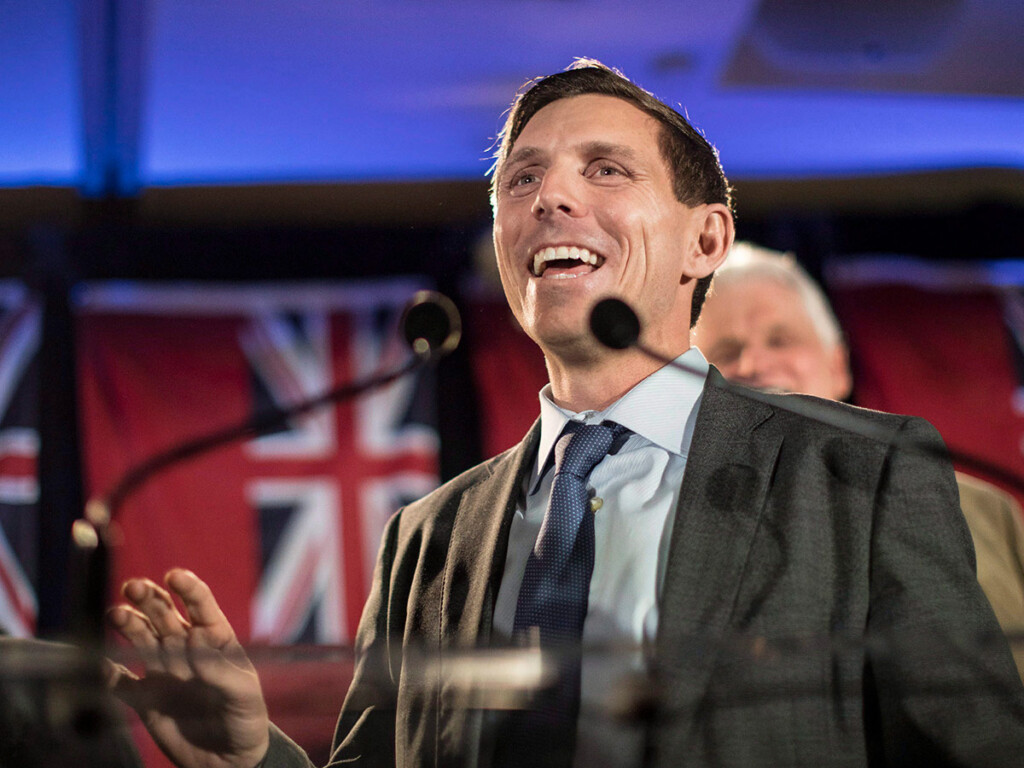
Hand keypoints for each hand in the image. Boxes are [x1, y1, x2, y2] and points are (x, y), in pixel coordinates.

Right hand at [106, 569, 269, 767]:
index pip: (201, 606)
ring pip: (141, 639)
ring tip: (116, 614)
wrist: (229, 760)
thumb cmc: (246, 718)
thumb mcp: (244, 693)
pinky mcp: (145, 699)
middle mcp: (186, 649)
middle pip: (164, 615)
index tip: (174, 576)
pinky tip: (100, 664)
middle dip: (150, 598)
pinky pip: (121, 682)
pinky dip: (109, 673)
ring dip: (128, 624)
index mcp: (216, 640)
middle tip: (134, 587)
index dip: (188, 589)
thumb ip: (221, 670)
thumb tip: (196, 641)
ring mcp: (164, 671)